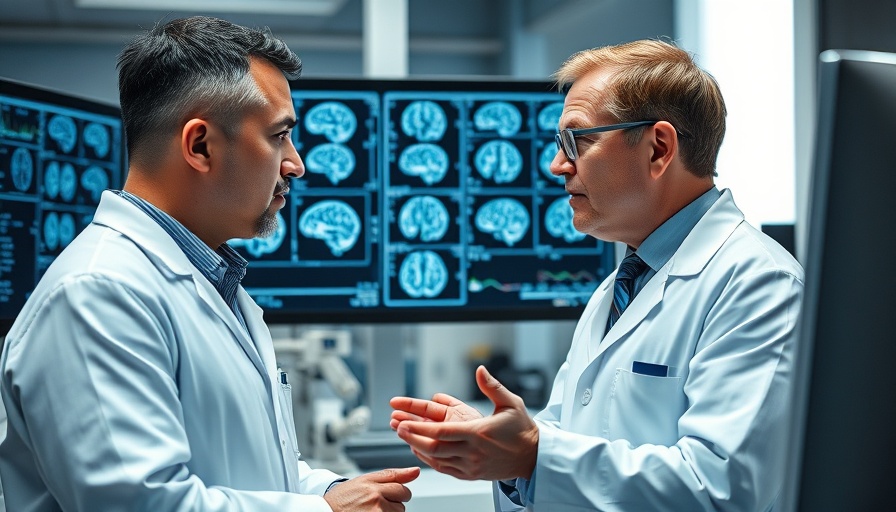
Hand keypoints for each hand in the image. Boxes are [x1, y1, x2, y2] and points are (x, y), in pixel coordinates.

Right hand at [323, 467, 419, 511]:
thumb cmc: (342, 499)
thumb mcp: (364, 481)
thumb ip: (392, 475)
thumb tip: (416, 471)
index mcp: (373, 485)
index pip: (402, 488)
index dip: (396, 493)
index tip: (386, 496)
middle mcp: (375, 499)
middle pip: (402, 503)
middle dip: (393, 504)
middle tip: (375, 505)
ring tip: (371, 511)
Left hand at [389, 365, 538, 481]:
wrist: (532, 457)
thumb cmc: (521, 429)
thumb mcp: (510, 403)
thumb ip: (492, 386)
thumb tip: (480, 369)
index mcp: (478, 433)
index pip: (442, 431)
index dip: (420, 428)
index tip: (405, 422)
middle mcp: (472, 452)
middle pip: (434, 447)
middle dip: (413, 437)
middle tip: (398, 428)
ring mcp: (471, 466)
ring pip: (436, 460)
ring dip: (418, 448)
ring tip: (405, 437)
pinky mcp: (471, 474)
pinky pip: (444, 469)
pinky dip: (430, 460)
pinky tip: (421, 451)